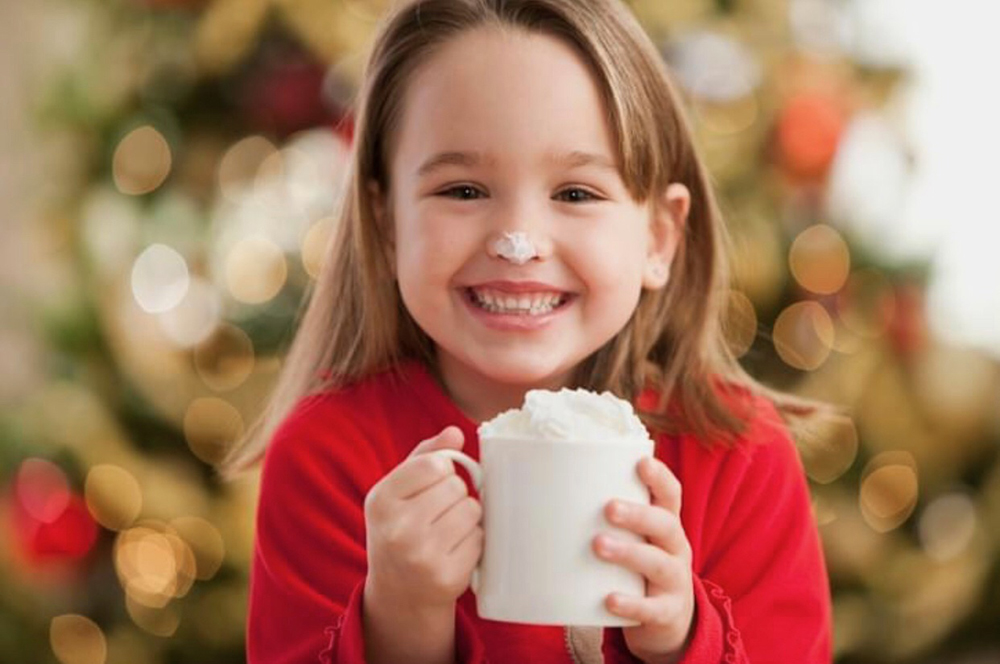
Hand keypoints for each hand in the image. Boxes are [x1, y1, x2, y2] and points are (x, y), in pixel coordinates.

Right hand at [364, 426, 483, 613]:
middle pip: (457, 486)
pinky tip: (453, 550)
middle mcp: (397, 529)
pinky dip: (472, 541)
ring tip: (447, 530)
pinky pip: (479, 539)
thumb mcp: (398, 491)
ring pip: (472, 510)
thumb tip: (455, 432)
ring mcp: (422, 556)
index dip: (442, 470)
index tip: (433, 483)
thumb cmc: (401, 529)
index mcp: (381, 501)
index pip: (434, 464)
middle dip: (454, 495)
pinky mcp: (447, 577)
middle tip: (438, 512)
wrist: (398, 592)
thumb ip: (424, 456)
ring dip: (467, 516)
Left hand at [593, 457, 693, 663]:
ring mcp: (674, 581)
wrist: (667, 620)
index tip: (641, 462)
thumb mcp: (633, 539)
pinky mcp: (667, 613)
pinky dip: (631, 604)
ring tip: (599, 545)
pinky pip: (651, 609)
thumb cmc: (637, 566)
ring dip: (628, 553)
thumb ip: (603, 518)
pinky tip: (609, 599)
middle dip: (637, 514)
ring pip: (657, 563)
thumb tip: (539, 489)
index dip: (659, 477)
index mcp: (666, 524)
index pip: (670, 494)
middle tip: (608, 508)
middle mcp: (676, 547)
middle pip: (665, 525)